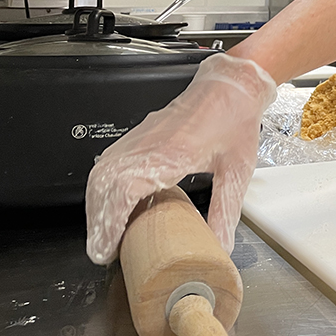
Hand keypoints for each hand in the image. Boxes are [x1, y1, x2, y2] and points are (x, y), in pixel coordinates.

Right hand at [85, 52, 276, 264]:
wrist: (232, 84)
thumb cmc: (234, 119)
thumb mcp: (237, 171)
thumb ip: (225, 212)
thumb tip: (220, 246)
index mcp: (172, 152)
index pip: (125, 189)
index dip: (111, 221)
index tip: (108, 247)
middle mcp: (149, 143)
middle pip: (104, 184)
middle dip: (98, 221)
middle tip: (104, 251)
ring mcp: (140, 137)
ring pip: (102, 173)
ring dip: (98, 205)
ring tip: (106, 234)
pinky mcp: (139, 134)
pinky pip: (110, 162)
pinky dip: (105, 187)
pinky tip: (113, 205)